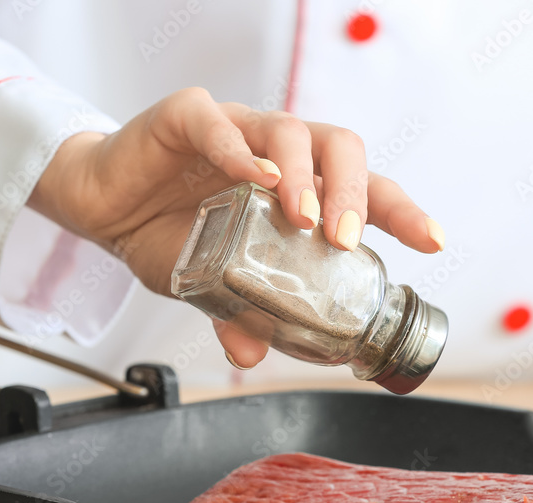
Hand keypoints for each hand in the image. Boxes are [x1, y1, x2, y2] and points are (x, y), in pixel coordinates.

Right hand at [29, 87, 444, 367]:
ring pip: (289, 131)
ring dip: (302, 176)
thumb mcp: (206, 282)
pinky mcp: (189, 117)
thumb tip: (253, 353)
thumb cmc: (165, 230)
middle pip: (340, 149)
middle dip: (355, 192)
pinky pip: (219, 124)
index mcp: (295, 190)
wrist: (102, 204)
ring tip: (304, 218)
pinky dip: (238, 151)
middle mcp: (276, 155)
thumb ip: (234, 311)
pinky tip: (250, 178)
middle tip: (346, 240)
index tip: (430, 242)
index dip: (400, 212)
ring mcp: (237, 130)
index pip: (362, 192)